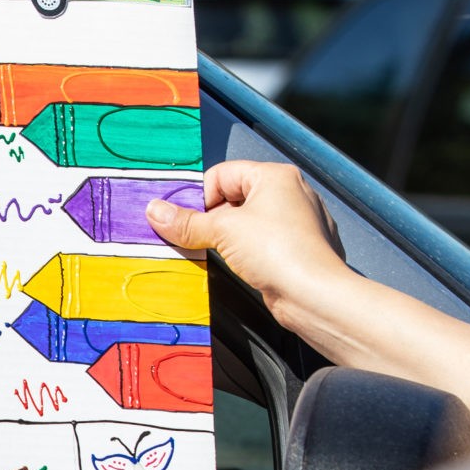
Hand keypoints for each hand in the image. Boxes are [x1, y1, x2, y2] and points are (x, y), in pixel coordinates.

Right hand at [145, 161, 349, 316]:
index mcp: (275, 176)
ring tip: (218, 254)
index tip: (186, 221)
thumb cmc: (278, 252)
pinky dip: (248, 252)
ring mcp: (298, 221)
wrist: (315, 295)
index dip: (200, 197)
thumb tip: (154, 211)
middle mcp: (290, 192)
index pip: (222, 175)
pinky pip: (263, 241)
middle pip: (234, 197)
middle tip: (195, 239)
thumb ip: (187, 222)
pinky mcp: (298, 247)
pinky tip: (243, 267)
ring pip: (248, 222)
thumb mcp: (223, 231)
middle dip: (212, 219)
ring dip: (227, 237)